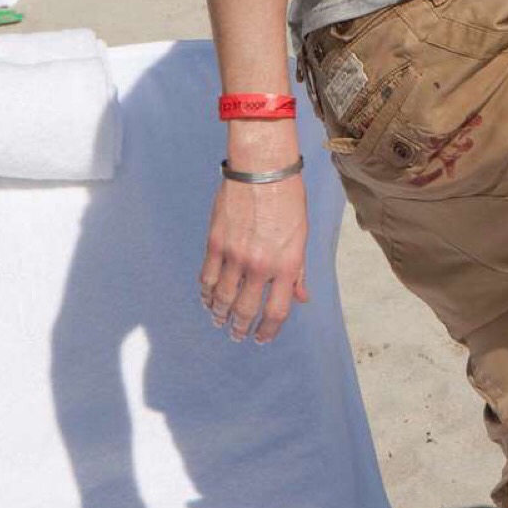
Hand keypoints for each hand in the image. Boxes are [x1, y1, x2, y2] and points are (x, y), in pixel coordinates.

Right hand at [199, 169, 308, 342]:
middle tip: (236, 334)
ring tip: (219, 321)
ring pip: (223, 298)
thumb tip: (301, 297)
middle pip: (246, 309)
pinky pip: (208, 277)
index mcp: (287, 264)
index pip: (277, 311)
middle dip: (240, 327)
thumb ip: (299, 270)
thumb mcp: (302, 236)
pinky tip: (207, 299)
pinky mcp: (215, 243)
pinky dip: (206, 293)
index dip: (268, 330)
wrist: (262, 169)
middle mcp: (261, 265)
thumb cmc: (288, 199)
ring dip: (220, 314)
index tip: (261, 338)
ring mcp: (235, 255)